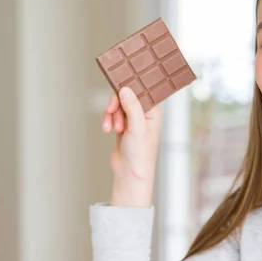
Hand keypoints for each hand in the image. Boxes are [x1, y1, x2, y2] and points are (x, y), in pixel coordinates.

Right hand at [102, 87, 162, 206]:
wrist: (130, 173)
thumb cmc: (140, 154)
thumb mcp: (137, 128)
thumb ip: (132, 107)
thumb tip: (125, 89)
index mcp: (154, 112)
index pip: (141, 91)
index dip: (129, 89)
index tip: (118, 87)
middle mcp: (145, 114)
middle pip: (126, 96)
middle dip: (117, 105)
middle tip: (111, 112)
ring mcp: (133, 120)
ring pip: (118, 105)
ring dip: (111, 114)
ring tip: (112, 127)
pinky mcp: (123, 126)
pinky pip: (113, 115)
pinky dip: (108, 120)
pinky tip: (107, 129)